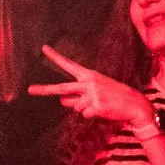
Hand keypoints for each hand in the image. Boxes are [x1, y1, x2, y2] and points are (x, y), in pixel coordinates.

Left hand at [29, 48, 155, 128]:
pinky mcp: (97, 106)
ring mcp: (93, 94)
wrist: (134, 104)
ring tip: (99, 105)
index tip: (43, 48)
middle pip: (61, 88)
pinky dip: (92, 115)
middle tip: (30, 90)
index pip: (69, 65)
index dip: (56, 57)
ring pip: (75, 107)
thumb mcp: (95, 91)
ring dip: (84, 109)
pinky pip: (85, 115)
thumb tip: (61, 100)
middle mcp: (89, 83)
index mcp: (89, 76)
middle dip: (44, 90)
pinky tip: (104, 110)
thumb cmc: (113, 96)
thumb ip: (77, 95)